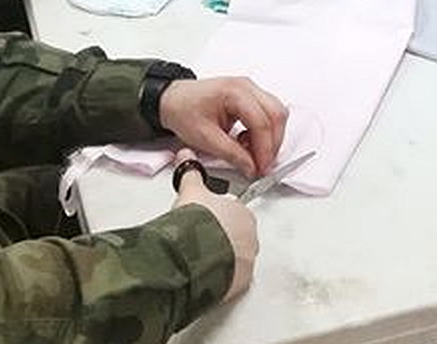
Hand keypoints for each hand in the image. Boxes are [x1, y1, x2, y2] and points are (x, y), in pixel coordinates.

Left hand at [159, 77, 286, 178]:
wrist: (172, 100)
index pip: (261, 122)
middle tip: (262, 165)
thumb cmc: (184, 111)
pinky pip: (268, 113)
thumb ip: (231, 154)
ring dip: (270, 137)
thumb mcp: (205, 138)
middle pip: (276, 115)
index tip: (261, 168)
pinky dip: (265, 131)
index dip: (264, 149)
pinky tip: (249, 142)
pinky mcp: (249, 97)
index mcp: (234, 92)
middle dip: (272, 144)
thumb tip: (251, 167)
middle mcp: (246, 86)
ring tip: (253, 153)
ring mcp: (249, 90)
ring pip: (276, 113)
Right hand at [172, 148, 257, 300]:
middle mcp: (250, 237)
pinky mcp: (241, 282)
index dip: (217, 217)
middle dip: (220, 237)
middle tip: (199, 238)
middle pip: (236, 236)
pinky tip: (204, 273)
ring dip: (221, 258)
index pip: (235, 213)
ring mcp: (247, 261)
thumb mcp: (192, 191)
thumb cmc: (198, 222)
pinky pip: (232, 279)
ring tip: (199, 257)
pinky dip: (220, 276)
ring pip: (235, 258)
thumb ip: (191, 172)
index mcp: (244, 213)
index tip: (204, 221)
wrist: (194, 252)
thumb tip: (185, 155)